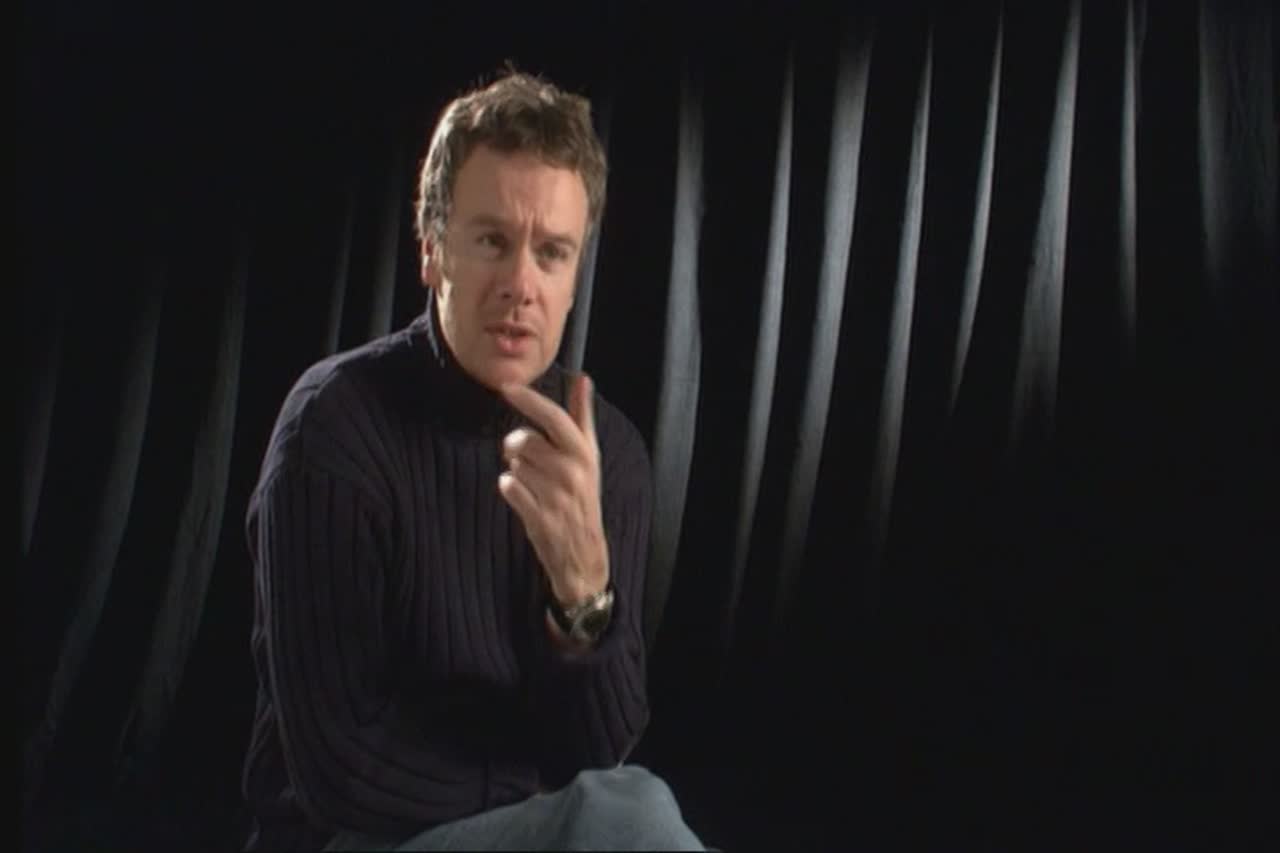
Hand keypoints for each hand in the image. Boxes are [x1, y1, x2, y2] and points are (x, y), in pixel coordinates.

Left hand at [498, 374, 608, 606]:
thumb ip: (582, 416)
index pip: (555, 417)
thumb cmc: (582, 496)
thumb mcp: (589, 456)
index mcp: (584, 453)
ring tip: (532, 482)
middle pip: (524, 440)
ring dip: (516, 470)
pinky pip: (507, 486)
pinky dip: (510, 488)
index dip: (529, 399)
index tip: (507, 387)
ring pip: (513, 464)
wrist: (583, 550)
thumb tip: (583, 379)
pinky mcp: (538, 516)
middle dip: (516, 447)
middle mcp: (572, 472)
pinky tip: (524, 497)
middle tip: (525, 457)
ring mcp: (555, 495)